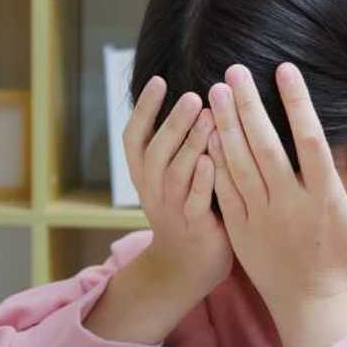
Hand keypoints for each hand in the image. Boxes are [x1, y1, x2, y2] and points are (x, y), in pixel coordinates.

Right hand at [125, 76, 232, 302]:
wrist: (187, 267)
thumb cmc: (186, 210)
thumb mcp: (170, 177)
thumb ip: (177, 142)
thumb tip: (195, 95)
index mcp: (144, 174)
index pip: (133, 137)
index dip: (144, 109)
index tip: (159, 79)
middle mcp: (152, 189)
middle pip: (155, 151)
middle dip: (173, 122)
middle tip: (193, 95)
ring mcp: (172, 209)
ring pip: (175, 173)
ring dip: (191, 143)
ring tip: (209, 117)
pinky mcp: (195, 226)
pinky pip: (196, 201)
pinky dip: (202, 180)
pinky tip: (213, 159)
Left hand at [206, 63, 346, 314]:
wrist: (306, 296)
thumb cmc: (343, 249)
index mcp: (324, 196)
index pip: (310, 140)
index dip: (297, 103)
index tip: (285, 70)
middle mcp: (289, 203)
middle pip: (265, 146)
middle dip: (248, 106)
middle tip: (234, 71)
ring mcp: (260, 215)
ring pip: (237, 163)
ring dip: (224, 125)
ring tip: (215, 91)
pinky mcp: (237, 226)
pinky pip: (222, 186)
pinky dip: (212, 158)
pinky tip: (205, 130)